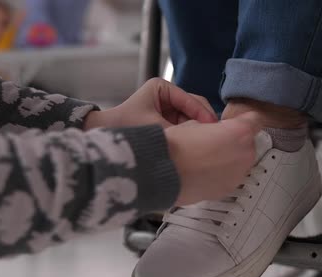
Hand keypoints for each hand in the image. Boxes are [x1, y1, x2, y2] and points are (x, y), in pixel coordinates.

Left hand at [84, 78, 217, 129]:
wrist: (107, 138)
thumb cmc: (126, 127)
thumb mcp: (155, 127)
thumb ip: (180, 130)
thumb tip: (204, 136)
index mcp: (162, 88)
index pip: (190, 99)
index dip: (203, 114)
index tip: (213, 127)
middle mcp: (166, 95)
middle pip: (194, 106)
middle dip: (203, 121)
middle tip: (214, 136)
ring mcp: (168, 107)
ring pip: (191, 117)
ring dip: (197, 129)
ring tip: (205, 141)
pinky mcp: (167, 120)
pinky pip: (184, 126)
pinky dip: (190, 134)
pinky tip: (195, 143)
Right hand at [165, 113, 260, 205]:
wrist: (162, 173)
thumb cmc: (176, 146)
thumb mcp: (194, 123)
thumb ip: (214, 126)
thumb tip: (214, 132)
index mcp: (239, 132)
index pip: (255, 119)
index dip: (242, 119)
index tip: (233, 123)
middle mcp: (245, 154)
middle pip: (248, 142)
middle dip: (235, 141)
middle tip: (214, 142)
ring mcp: (238, 174)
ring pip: (240, 161)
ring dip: (229, 158)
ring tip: (206, 159)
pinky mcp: (228, 189)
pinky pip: (230, 176)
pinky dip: (221, 174)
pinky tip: (204, 172)